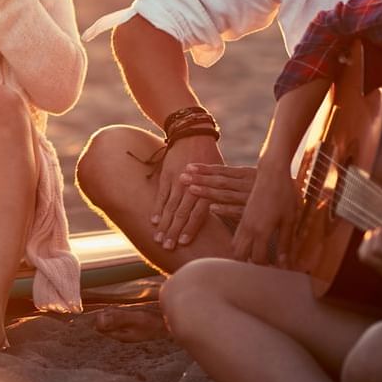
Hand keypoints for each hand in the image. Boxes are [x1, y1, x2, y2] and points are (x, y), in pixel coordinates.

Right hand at [148, 134, 222, 251]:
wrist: (193, 133)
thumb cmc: (211, 157)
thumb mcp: (221, 175)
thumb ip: (219, 195)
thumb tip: (228, 216)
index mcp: (207, 189)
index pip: (198, 214)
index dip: (189, 229)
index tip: (183, 243)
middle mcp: (192, 187)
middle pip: (181, 214)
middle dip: (173, 232)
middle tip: (167, 247)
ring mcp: (177, 181)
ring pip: (169, 207)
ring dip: (163, 225)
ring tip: (158, 239)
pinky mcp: (167, 175)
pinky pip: (161, 195)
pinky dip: (157, 208)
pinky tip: (153, 221)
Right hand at [230, 163, 299, 266]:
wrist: (272, 173)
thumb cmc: (284, 195)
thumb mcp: (289, 220)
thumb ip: (285, 243)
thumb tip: (285, 265)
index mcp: (261, 231)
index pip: (258, 260)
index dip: (266, 270)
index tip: (275, 275)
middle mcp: (248, 228)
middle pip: (240, 256)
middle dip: (247, 267)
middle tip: (260, 274)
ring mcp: (243, 221)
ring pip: (234, 246)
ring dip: (239, 257)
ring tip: (250, 265)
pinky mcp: (242, 215)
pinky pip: (235, 235)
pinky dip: (238, 246)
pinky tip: (246, 249)